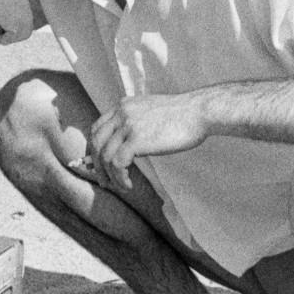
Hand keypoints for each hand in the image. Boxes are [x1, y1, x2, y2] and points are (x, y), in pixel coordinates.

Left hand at [88, 93, 207, 190]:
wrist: (198, 111)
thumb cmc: (182, 116)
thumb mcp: (150, 112)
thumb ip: (135, 122)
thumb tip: (128, 143)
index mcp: (122, 106)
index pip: (97, 128)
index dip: (94, 149)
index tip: (100, 165)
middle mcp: (121, 113)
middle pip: (96, 141)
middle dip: (96, 165)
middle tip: (104, 181)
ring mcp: (128, 125)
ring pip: (105, 155)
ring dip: (110, 175)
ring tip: (121, 187)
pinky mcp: (137, 139)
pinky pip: (117, 162)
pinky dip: (119, 177)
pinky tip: (129, 184)